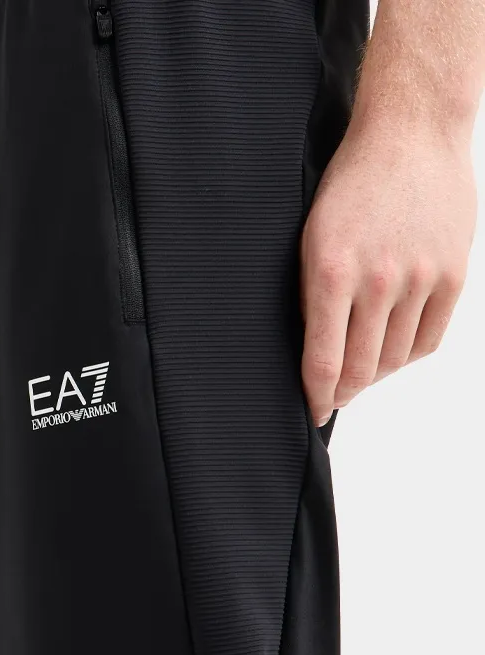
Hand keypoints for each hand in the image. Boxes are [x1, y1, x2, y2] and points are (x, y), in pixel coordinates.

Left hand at [301, 117, 475, 426]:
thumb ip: (314, 294)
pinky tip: (392, 352)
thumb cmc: (350, 183)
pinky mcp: (452, 275)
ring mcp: (420, 280)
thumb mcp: (311, 237)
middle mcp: (377, 282)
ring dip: (373, 375)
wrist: (410, 135)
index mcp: (330, 273)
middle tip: (332, 398)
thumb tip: (314, 346)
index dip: (316, 396)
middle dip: (342, 393)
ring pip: (394, 359)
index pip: (323, 361)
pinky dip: (406, 355)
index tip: (312, 411)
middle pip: (361, 369)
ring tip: (360, 372)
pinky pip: (428, 339)